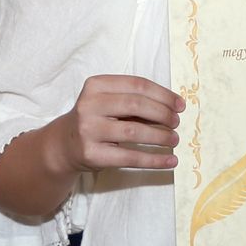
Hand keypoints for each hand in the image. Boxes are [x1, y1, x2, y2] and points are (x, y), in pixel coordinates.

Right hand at [50, 75, 182, 172]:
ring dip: (161, 136)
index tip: (180, 105)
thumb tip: (174, 107)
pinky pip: (130, 158)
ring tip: (174, 139)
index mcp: (96, 85)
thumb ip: (135, 101)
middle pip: (136, 105)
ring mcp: (88, 130)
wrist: (64, 145)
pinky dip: (155, 160)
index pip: (137, 85)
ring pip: (135, 131)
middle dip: (163, 113)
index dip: (163, 94)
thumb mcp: (109, 103)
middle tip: (176, 122)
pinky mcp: (92, 154)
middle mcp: (89, 105)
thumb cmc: (96, 119)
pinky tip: (171, 161)